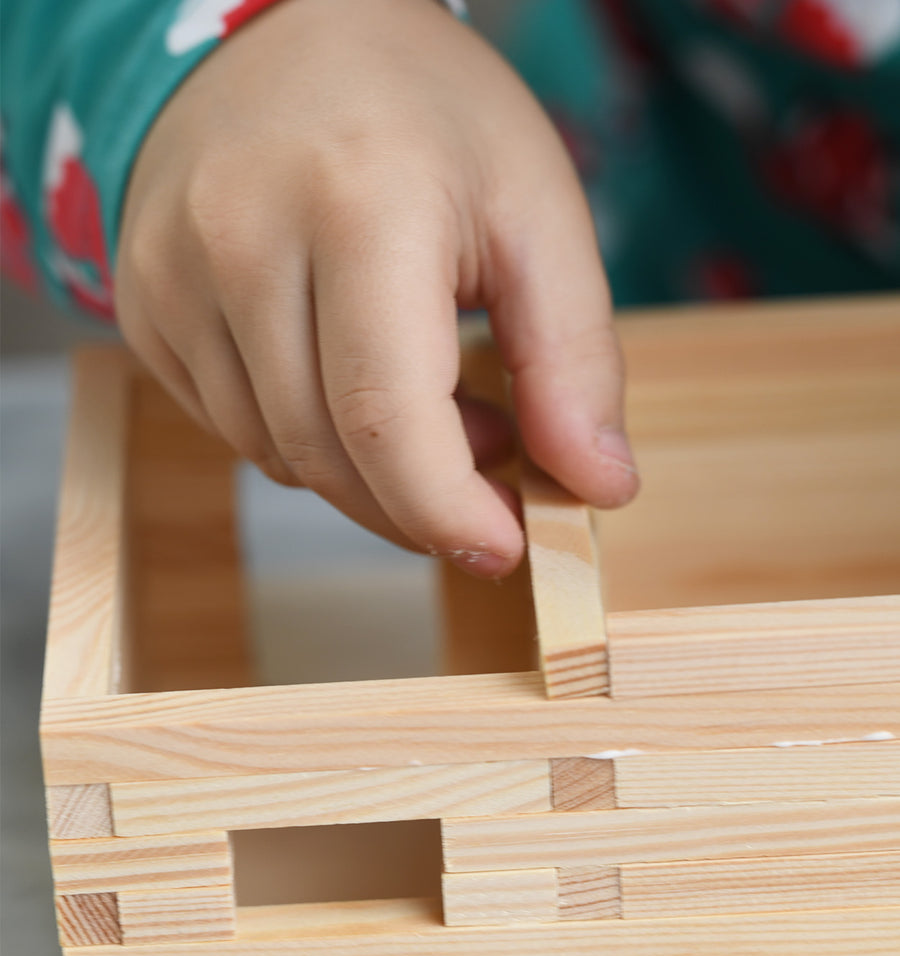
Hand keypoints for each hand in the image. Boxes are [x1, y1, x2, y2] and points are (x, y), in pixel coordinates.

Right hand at [116, 0, 637, 577]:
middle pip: (327, 456)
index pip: (386, 418)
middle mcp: (239, 239)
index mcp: (358, 204)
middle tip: (487, 454)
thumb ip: (575, 357)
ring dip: (365, 468)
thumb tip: (597, 487)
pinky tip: (344, 377)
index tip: (504, 544)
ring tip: (425, 396)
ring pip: (277, 456)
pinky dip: (305, 437)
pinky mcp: (141, 304)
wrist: (292, 34)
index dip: (447, 510)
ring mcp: (172, 275)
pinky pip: (232, 428)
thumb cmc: (429, 116)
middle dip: (418, 499)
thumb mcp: (537, 211)